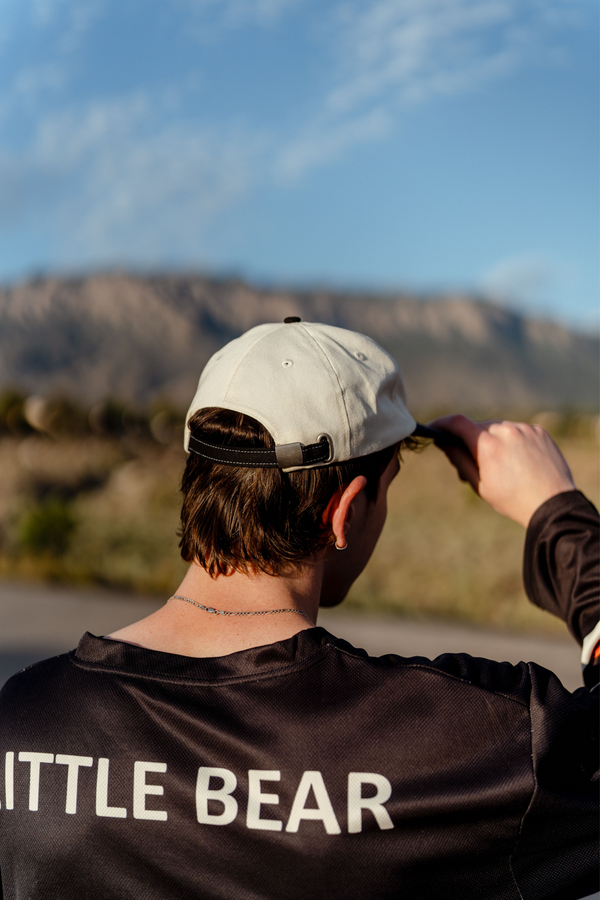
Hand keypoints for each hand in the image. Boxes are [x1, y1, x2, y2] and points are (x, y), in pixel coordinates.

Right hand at [428, 415, 575, 527]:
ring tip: (501, 464)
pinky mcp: (539, 431)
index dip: (442, 423)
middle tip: (472, 461)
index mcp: (487, 444)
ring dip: (492, 439)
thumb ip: (459, 459)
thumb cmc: (512, 499)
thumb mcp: (479, 484)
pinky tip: (518, 460)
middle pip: (477, 427)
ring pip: (498, 427)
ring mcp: (524, 429)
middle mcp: (505, 430)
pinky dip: (512, 440)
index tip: (434, 428)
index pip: (457, 423)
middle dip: (470, 440)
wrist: (552, 504)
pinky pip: (517, 430)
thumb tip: (443, 441)